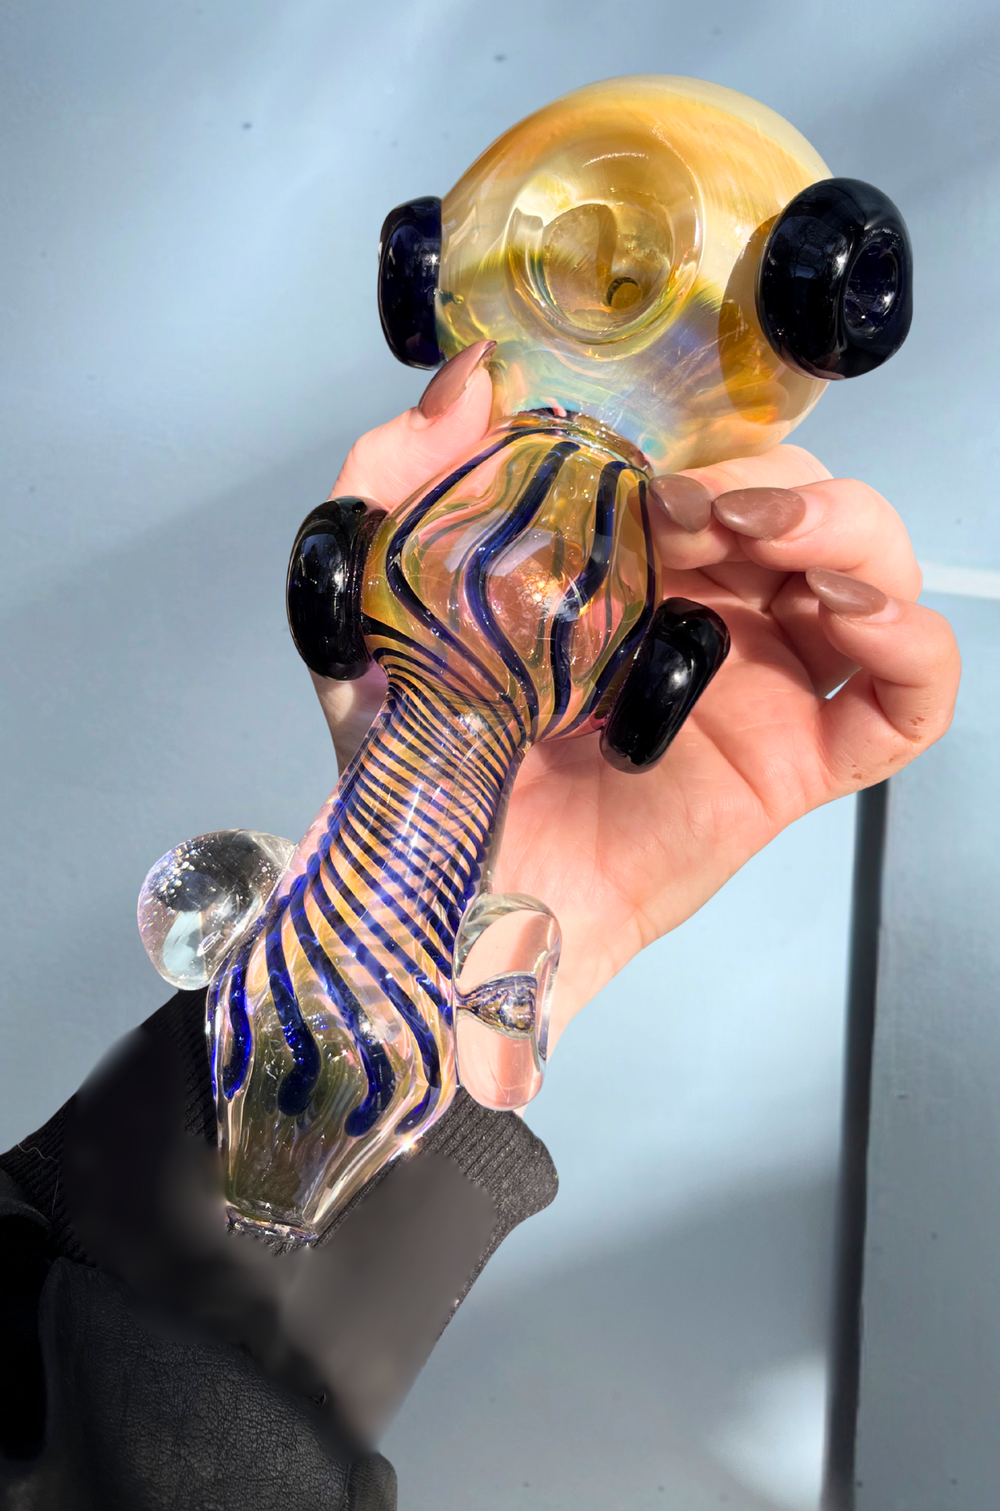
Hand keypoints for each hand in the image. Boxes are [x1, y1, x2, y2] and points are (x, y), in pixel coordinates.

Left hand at [311, 356, 959, 1054]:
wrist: (447, 901)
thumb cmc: (417, 767)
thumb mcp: (372, 611)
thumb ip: (390, 482)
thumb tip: (472, 377)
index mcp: (632, 568)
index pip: (714, 463)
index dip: (700, 442)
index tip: (636, 467)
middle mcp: (714, 613)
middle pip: (805, 502)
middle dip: (765, 482)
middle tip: (686, 514)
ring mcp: (766, 686)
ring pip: (876, 571)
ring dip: (844, 528)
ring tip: (764, 541)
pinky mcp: (798, 764)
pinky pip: (911, 700)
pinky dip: (913, 641)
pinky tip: (850, 613)